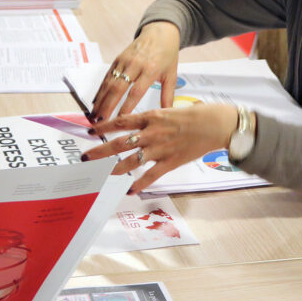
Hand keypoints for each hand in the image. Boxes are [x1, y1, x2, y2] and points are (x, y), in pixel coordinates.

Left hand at [83, 104, 237, 193]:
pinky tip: (130, 190)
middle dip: (100, 151)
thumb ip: (154, 118)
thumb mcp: (170, 110)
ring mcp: (160, 148)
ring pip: (131, 160)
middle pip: (120, 143)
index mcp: (152, 116)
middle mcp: (152, 132)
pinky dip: (139, 183)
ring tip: (101, 175)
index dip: (104, 126)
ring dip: (114, 169)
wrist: (216, 124)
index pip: (122, 121)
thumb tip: (142, 122)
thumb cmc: (196, 114)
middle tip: (85, 157)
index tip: (90, 130)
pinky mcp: (171, 162)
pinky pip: (151, 175)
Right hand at [91, 21, 180, 120]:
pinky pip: (107, 76)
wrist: (160, 32)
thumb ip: (168, 96)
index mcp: (150, 70)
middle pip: (118, 88)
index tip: (120, 120)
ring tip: (95, 115)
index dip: (126, 106)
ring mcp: (124, 61)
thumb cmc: (167, 54)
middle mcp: (135, 65)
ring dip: (101, 100)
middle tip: (101, 121)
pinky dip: (100, 90)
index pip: (135, 92)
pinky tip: (96, 101)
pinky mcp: (118, 59)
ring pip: (109, 83)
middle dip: (107, 106)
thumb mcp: (171, 75)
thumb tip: (167, 115)